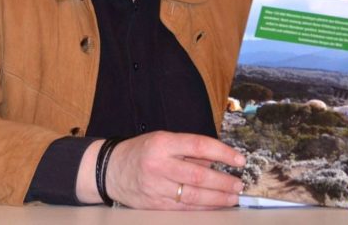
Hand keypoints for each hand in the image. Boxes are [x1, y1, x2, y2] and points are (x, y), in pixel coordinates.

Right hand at [105, 131, 244, 209]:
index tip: (239, 160)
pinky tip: (215, 205)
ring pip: (193, 195)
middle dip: (223, 182)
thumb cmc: (140, 153)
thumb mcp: (162, 140)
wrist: (109, 171)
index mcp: (162, 144)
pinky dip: (203, 207)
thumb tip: (218, 160)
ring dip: (217, 198)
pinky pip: (184, 207)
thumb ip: (189, 149)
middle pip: (198, 176)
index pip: (199, 146)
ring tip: (233, 197)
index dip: (222, 153)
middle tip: (239, 184)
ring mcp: (156, 188)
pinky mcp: (155, 205)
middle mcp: (158, 166)